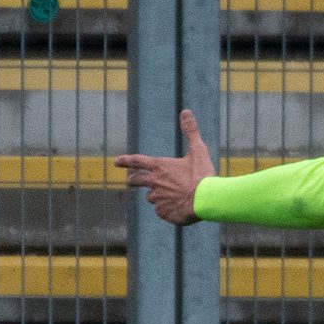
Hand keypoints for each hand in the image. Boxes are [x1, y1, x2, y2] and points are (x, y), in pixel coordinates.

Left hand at [113, 109, 214, 225]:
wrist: (207, 199)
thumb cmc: (202, 174)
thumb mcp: (198, 150)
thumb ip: (191, 131)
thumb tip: (186, 111)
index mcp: (159, 166)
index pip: (137, 161)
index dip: (125, 161)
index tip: (116, 162)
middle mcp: (154, 182)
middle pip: (136, 181)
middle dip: (133, 180)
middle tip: (131, 181)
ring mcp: (158, 198)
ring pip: (152, 198)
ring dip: (158, 196)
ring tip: (173, 197)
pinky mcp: (164, 212)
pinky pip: (162, 211)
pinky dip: (168, 210)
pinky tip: (179, 209)